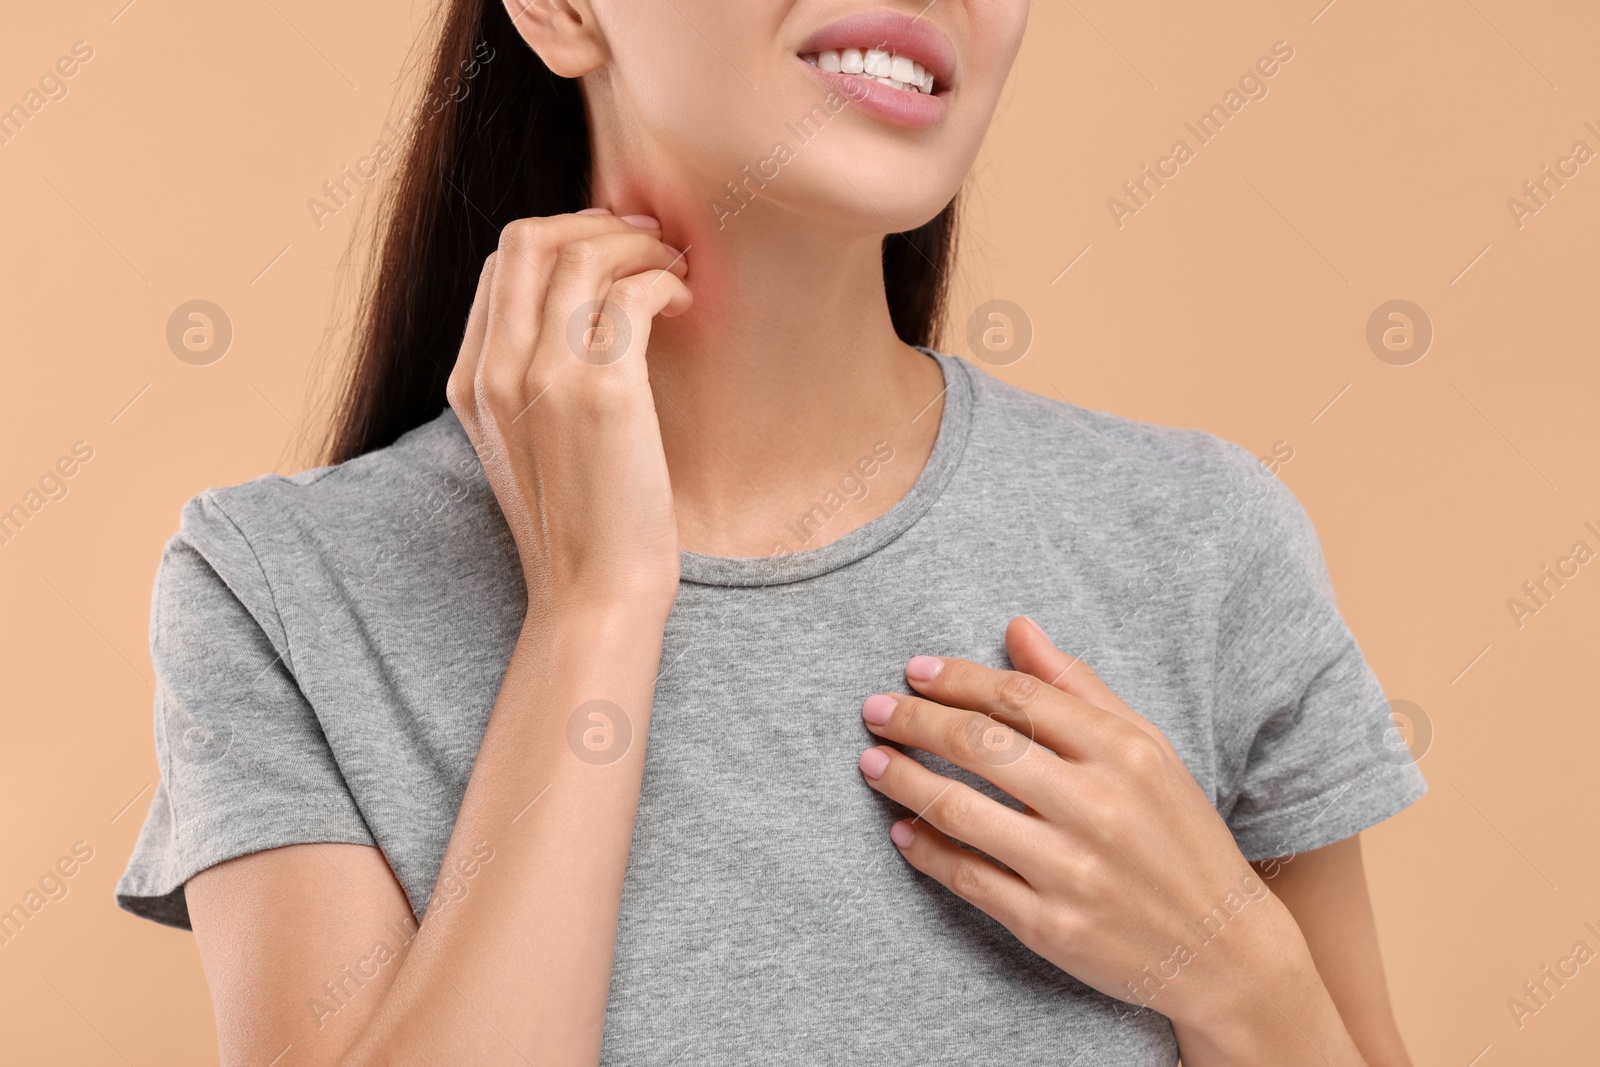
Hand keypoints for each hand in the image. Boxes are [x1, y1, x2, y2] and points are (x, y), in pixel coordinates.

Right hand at [446, 210, 691, 614]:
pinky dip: (664, 282)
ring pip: (583, 254)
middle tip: (648, 242)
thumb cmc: (580, 524)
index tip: (614, 252)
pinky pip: (632, 295)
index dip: (564, 239)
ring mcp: (544, 378)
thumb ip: (534, 380)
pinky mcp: (601, 393)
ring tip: (675, 270)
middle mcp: (498, 371)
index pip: (505, 265)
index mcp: (472, 382)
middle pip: (531, 238)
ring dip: (640, 248)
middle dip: (597, 224)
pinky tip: (685, 304)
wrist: (595, 593)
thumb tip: (586, 311)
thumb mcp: (530, 446)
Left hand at [857, 616, 1338, 1052]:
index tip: (915, 671)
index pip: (1018, 697)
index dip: (957, 679)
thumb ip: (1078, 688)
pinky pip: (967, 878)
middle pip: (979, 745)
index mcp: (1123, 753)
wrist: (1224, 950)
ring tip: (872, 762)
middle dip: (914, 721)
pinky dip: (925, 849)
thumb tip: (1017, 629)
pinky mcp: (1051, 926)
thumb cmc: (1179, 835)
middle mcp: (1096, 807)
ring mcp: (1071, 870)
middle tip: (875, 710)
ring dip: (903, 780)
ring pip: (960, 810)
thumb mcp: (1148, 750)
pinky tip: (902, 830)